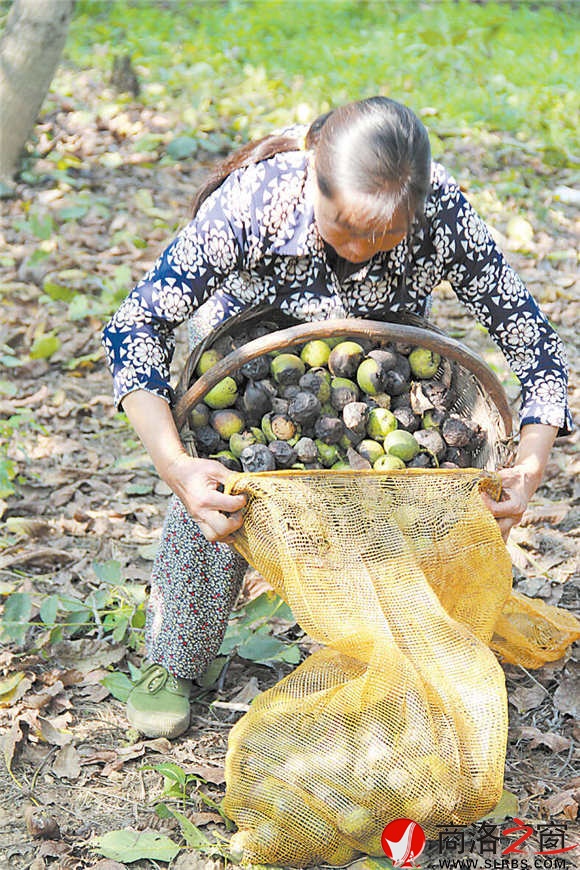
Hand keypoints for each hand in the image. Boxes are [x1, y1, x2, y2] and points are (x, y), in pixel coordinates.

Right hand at [121, 392, 246, 542]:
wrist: (176, 473)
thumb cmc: (195, 470)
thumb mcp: (215, 468)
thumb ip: (232, 477)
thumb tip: (247, 483)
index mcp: (205, 498)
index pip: (231, 506)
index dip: (242, 500)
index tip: (243, 495)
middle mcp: (200, 511)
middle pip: (222, 529)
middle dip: (236, 522)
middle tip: (238, 511)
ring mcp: (198, 518)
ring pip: (215, 537)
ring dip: (228, 531)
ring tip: (233, 518)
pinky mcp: (198, 521)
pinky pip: (211, 536)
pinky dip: (222, 535)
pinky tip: (229, 527)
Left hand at [479, 423, 557, 540]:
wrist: (526, 480)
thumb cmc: (513, 477)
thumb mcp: (503, 476)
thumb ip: (490, 479)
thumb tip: (476, 481)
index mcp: (516, 506)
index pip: (494, 510)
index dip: (483, 503)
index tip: (478, 493)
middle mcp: (515, 518)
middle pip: (495, 528)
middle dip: (481, 524)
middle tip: (468, 520)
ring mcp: (512, 522)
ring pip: (498, 536)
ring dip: (485, 534)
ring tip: (471, 533)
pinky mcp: (508, 523)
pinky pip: (500, 534)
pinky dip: (490, 535)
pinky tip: (479, 538)